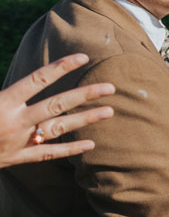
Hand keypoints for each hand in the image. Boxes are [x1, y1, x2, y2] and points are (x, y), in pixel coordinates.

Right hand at [1, 54, 114, 168]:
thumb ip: (5, 87)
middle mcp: (13, 121)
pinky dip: (69, 150)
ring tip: (109, 111)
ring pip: (58, 129)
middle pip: (56, 105)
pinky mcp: (16, 159)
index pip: (37, 80)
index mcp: (2, 102)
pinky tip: (91, 145)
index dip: (61, 68)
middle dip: (85, 95)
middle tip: (111, 87)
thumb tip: (25, 79)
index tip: (83, 57)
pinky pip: (47, 155)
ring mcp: (17, 141)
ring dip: (85, 120)